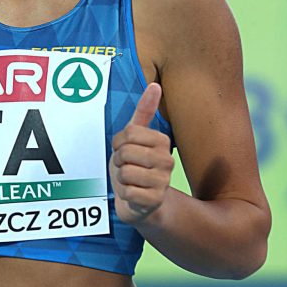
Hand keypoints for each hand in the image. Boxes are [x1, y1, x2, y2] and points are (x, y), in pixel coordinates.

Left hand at [109, 82, 173, 224]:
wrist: (142, 201)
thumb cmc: (136, 164)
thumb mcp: (136, 136)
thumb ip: (144, 111)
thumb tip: (155, 85)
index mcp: (162, 141)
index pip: (128, 134)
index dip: (118, 142)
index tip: (124, 149)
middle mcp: (167, 160)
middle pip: (125, 153)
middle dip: (118, 161)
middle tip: (125, 166)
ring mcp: (163, 182)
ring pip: (125, 172)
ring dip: (120, 178)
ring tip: (129, 180)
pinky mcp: (155, 201)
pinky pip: (127, 192)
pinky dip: (123, 194)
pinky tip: (132, 194)